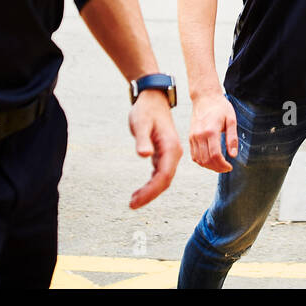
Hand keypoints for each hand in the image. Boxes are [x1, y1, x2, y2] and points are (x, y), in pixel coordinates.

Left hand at [127, 91, 181, 208]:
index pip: (164, 176)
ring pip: (163, 179)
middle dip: (150, 195)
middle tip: (132, 205)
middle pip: (165, 181)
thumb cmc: (146, 110)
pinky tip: (140, 191)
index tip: (136, 201)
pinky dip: (151, 184)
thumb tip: (144, 155)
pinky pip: (160, 174)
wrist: (153, 99)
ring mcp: (170, 154)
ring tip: (133, 201)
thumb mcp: (140, 123)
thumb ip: (142, 139)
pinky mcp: (163, 154)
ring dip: (150, 192)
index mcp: (171, 147)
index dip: (151, 191)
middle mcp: (173, 153)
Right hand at [189, 90, 238, 173]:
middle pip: (206, 160)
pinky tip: (209, 160)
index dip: (223, 165)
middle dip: (217, 168)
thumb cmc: (219, 106)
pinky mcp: (190, 137)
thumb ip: (232, 138)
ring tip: (219, 165)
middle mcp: (199, 135)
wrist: (205, 97)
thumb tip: (233, 154)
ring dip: (209, 166)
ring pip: (199, 160)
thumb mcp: (231, 120)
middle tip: (225, 168)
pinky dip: (201, 161)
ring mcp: (193, 137)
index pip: (215, 155)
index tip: (229, 167)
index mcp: (210, 130)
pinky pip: (194, 155)